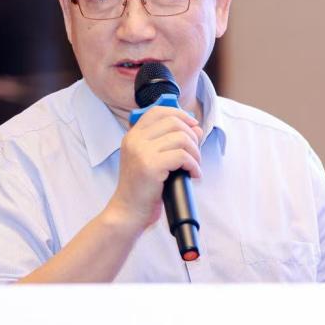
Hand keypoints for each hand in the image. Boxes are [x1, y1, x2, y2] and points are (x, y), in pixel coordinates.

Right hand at [105, 106, 203, 232]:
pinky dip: (194, 165)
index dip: (180, 115)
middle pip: (174, 122)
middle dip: (192, 137)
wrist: (127, 212)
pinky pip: (183, 156)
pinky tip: (193, 175)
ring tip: (194, 167)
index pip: (158, 111)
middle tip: (195, 154)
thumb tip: (196, 128)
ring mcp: (141, 152)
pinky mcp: (151, 166)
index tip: (193, 126)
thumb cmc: (141, 189)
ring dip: (195, 153)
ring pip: (181, 138)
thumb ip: (169, 142)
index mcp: (133, 136)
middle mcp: (134, 140)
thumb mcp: (151, 160)